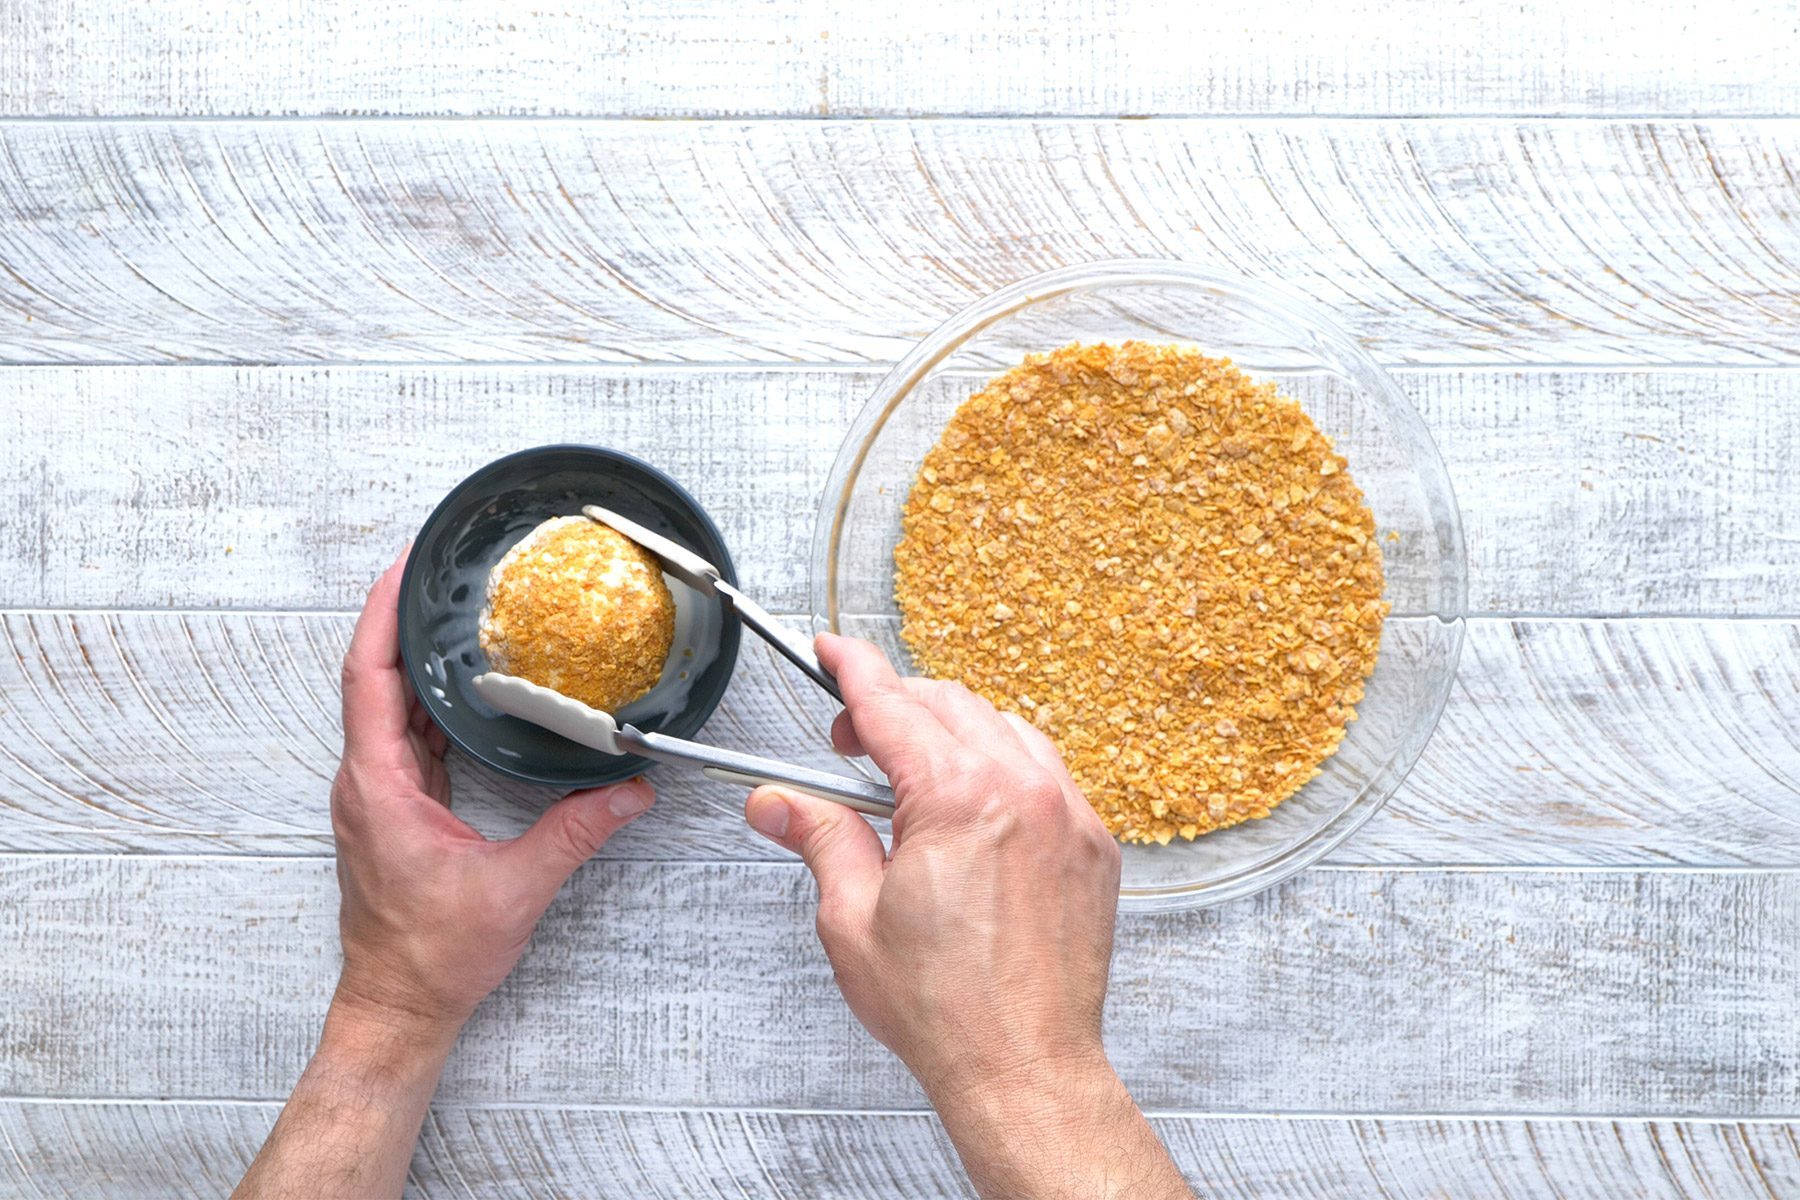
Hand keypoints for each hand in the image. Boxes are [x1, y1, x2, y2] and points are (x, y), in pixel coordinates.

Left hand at [331, 550, 655, 1034]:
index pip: (370, 678)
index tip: (403, 569)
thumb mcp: (516, 888)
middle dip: (400, 618)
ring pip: (388, 706)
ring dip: (413, 657)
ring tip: (450, 610)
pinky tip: (461, 684)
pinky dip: (427, 699)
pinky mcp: (396, 809)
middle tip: (435, 569)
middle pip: (373, 678)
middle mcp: (368, 783)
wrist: (400, 1007)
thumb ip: (575, 833)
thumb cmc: (431, 959)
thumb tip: (627, 792)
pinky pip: (405, 735)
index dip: (382, 616)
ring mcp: (379, 795)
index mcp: (380, 788)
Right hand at [744, 635, 1188, 1198]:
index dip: (850, 668)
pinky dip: (1003, 765)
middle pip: (947, 703)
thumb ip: (820, 838)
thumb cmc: (946, 1008)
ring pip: (1003, 727)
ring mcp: (1066, 814)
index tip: (830, 650)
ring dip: (950, 730)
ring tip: (910, 775)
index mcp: (956, 798)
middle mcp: (1021, 790)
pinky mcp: (1092, 843)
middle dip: (892, 705)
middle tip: (849, 741)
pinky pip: (1046, 770)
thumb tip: (777, 803)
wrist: (1024, 1066)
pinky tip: (973, 803)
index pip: (890, 702)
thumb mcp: (853, 918)